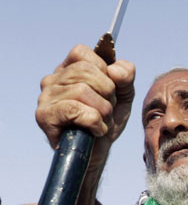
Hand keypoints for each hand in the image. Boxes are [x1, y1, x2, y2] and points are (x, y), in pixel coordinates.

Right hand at [36, 44, 134, 172]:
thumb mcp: (124, 93)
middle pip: (85, 70)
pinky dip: (93, 121)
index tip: (108, 87)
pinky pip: (74, 110)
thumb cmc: (107, 119)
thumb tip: (113, 70)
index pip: (81, 52)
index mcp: (69, 68)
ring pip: (81, 90)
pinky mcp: (44, 116)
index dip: (101, 68)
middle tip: (106, 108)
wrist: (99, 152)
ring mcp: (46, 98)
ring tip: (101, 120)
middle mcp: (53, 79)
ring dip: (102, 109)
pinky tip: (96, 129)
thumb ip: (125, 74)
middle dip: (106, 91)